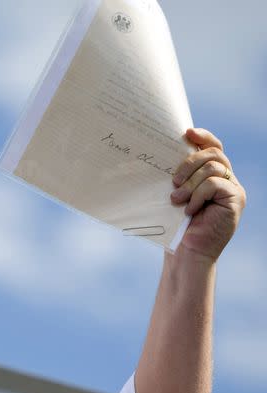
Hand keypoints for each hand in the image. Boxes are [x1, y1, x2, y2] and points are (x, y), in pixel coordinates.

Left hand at [170, 128, 245, 260]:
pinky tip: (189, 209)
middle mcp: (227, 179)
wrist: (186, 252)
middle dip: (190, 162)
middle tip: (173, 181)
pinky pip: (215, 184)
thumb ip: (179, 175)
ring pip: (213, 168)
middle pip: (214, 153)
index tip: (186, 132)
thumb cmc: (175, 225)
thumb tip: (163, 152)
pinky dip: (198, 195)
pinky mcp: (236, 200)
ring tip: (176, 199)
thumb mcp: (175, 194)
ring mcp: (233, 189)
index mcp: (213, 175)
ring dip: (190, 182)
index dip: (203, 136)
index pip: (214, 147)